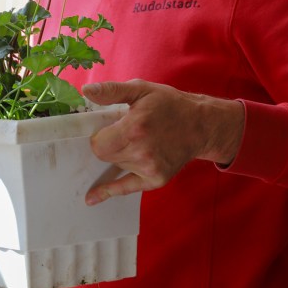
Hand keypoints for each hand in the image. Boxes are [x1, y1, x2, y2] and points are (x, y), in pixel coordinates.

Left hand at [81, 79, 243, 204]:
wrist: (200, 124)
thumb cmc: (169, 104)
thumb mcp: (141, 90)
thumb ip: (111, 91)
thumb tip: (86, 90)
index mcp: (134, 128)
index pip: (98, 144)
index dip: (99, 135)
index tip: (108, 126)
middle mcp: (141, 152)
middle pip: (105, 156)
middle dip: (108, 144)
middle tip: (122, 132)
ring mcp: (149, 169)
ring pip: (115, 166)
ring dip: (119, 155)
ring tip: (137, 141)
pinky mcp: (156, 180)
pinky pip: (125, 188)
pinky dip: (109, 191)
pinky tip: (92, 198)